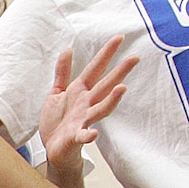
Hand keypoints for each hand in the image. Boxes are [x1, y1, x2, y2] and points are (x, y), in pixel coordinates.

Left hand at [39, 36, 135, 181]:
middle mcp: (86, 104)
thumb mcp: (57, 93)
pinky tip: (94, 134)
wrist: (54, 149)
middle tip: (135, 58)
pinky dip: (88, 135)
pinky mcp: (75, 137)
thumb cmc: (58, 121)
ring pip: (101, 108)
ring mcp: (83, 120)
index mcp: (80, 91)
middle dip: (120, 72)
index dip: (106, 53)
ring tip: (122, 89)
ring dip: (111, 99)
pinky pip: (83, 136)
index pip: (96, 68)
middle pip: (105, 85)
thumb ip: (63, 72)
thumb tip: (68, 49)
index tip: (119, 38)